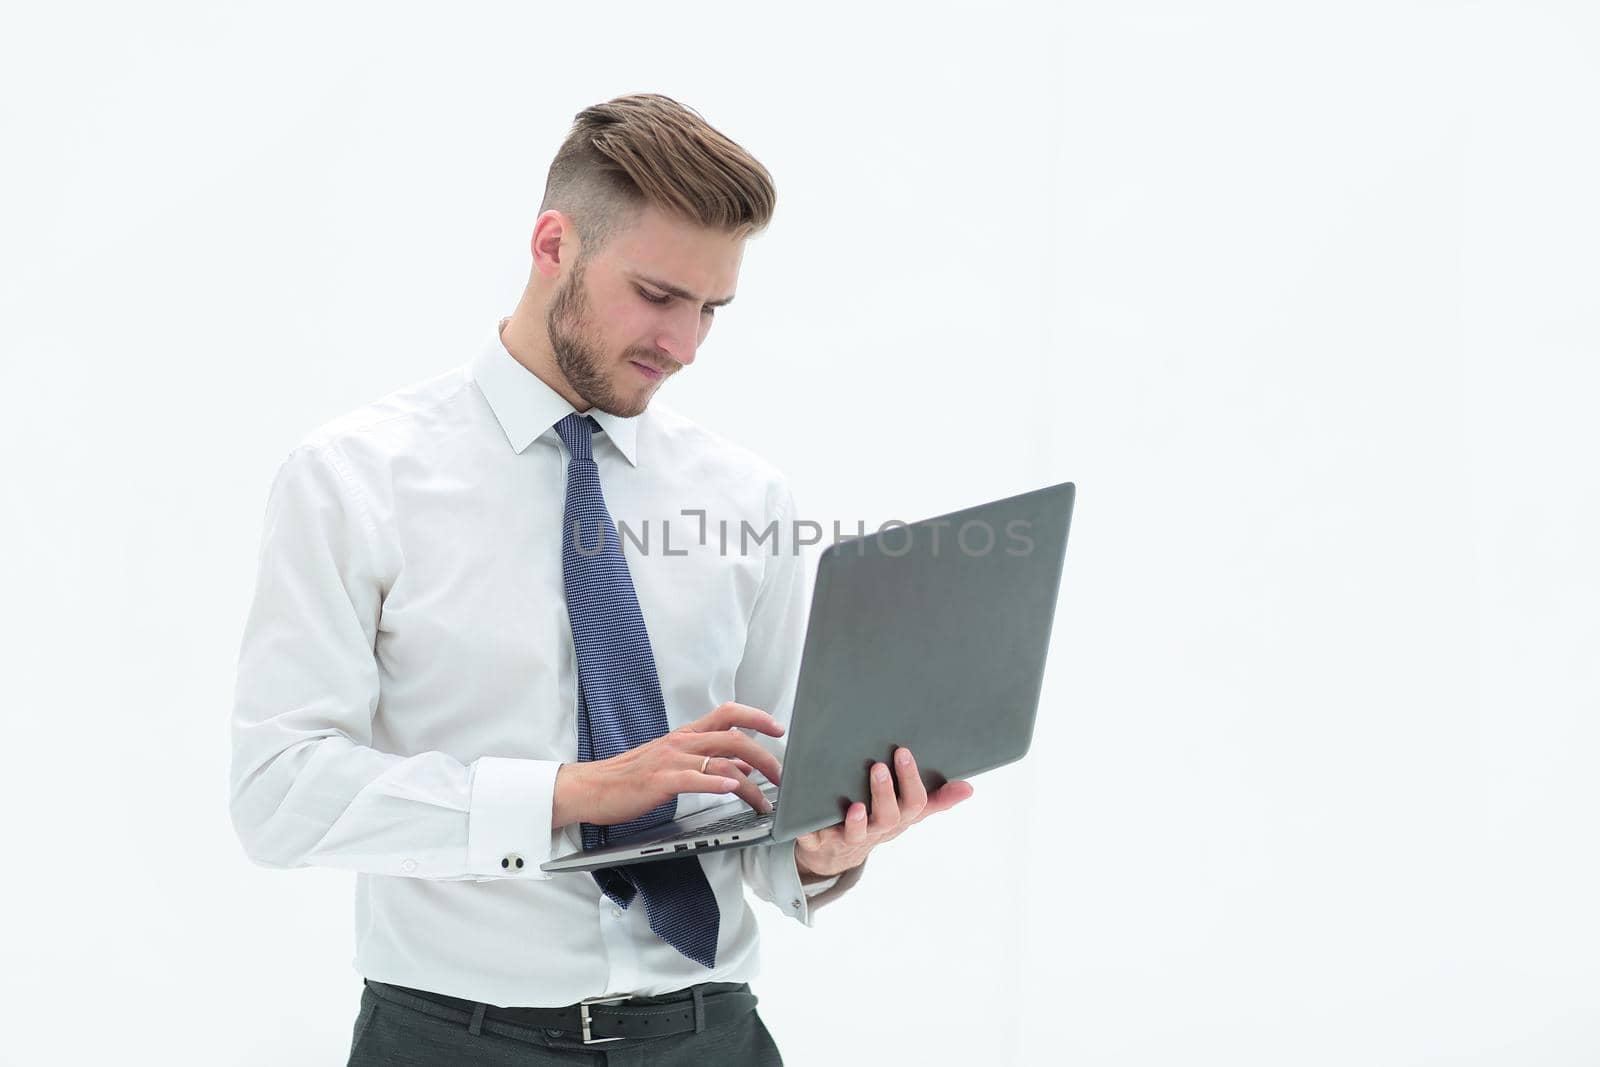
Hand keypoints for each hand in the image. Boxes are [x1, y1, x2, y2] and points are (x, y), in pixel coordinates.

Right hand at [558, 701, 785, 826]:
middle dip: (765, 757)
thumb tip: (744, 767)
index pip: (728, 714)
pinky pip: (694, 777)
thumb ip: (709, 762)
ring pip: (721, 762)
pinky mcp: (660, 780)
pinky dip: (716, 782)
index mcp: (686, 736)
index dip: (757, 717)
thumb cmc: (632, 777)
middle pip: (734, 738)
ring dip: (750, 783)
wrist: (592, 787)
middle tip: (783, 776)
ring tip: (764, 801)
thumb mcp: (674, 764)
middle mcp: (682, 742)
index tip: (780, 729)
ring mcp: (671, 760)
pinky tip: (732, 788)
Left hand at [794, 747, 973, 878]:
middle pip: (887, 817)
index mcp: (898, 819)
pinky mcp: (819, 843)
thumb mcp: (906, 813)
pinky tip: (808, 823)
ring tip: (855, 804)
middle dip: (884, 793)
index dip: (910, 780)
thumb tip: (968, 788)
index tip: (903, 753)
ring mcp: (848, 838)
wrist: (834, 855)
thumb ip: (936, 800)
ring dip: (856, 821)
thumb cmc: (875, 824)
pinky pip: (815, 839)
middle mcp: (876, 830)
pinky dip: (811, 832)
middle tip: (879, 767)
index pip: (913, 803)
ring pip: (856, 833)